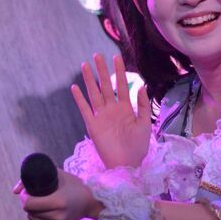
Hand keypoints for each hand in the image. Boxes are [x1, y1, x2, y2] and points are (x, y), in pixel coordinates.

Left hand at [14, 169, 100, 219]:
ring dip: (33, 212)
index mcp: (58, 202)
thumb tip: (15, 191)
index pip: (29, 204)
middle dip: (28, 204)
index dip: (24, 197)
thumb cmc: (74, 186)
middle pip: (30, 213)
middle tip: (34, 196)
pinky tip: (45, 212)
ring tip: (40, 204)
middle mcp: (58, 216)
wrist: (91, 202)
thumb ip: (34, 179)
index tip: (27, 192)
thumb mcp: (58, 175)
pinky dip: (39, 219)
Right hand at [71, 53, 150, 167]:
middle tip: (97, 55)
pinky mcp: (93, 125)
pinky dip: (80, 99)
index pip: (122, 85)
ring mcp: (101, 116)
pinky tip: (75, 88)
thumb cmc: (138, 146)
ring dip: (89, 80)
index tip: (116, 57)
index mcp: (126, 108)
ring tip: (85, 65)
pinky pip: (85, 109)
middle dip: (102, 70)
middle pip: (106, 85)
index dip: (119, 71)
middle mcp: (112, 109)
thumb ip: (144, 105)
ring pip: (94, 94)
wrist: (127, 164)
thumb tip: (142, 85)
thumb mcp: (145, 124)